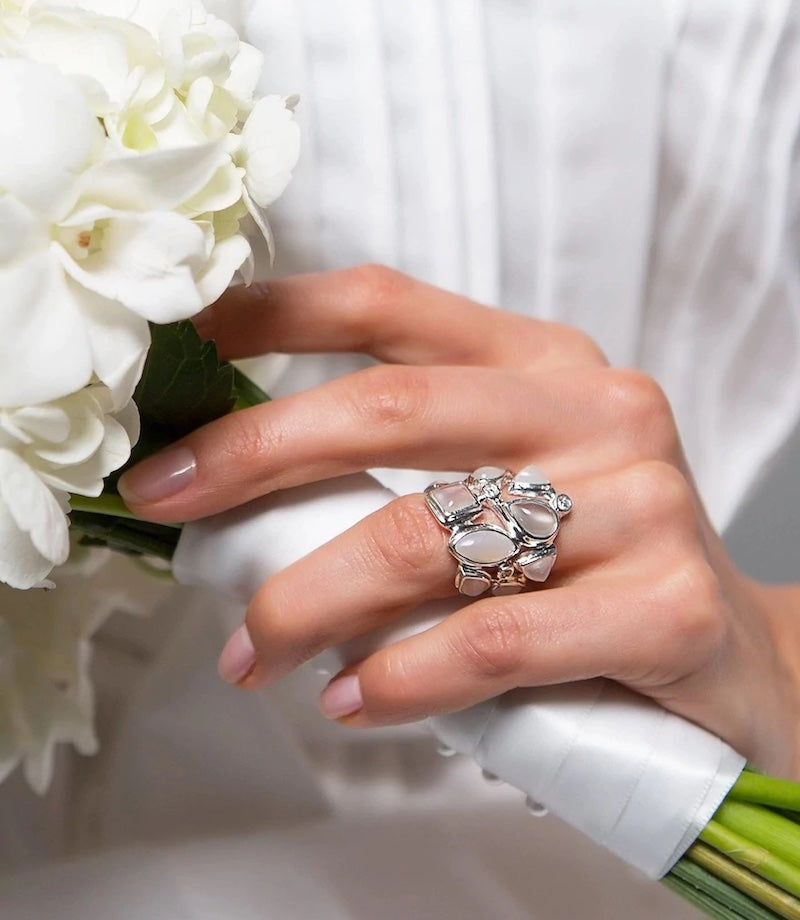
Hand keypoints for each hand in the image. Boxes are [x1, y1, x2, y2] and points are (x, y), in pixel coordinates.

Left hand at [118, 265, 799, 776]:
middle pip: (390, 408)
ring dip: (308, 600)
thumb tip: (251, 486)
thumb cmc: (602, 571)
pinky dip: (403, 676)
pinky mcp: (667, 608)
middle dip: (253, 454)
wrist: (739, 661)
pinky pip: (493, 638)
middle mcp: (596, 415)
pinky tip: (354, 699)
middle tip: (164, 502)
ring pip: (427, 537)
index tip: (187, 343)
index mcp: (548, 368)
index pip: (393, 308)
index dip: (278, 314)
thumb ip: (417, 470)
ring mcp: (640, 507)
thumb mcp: (519, 486)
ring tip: (252, 652)